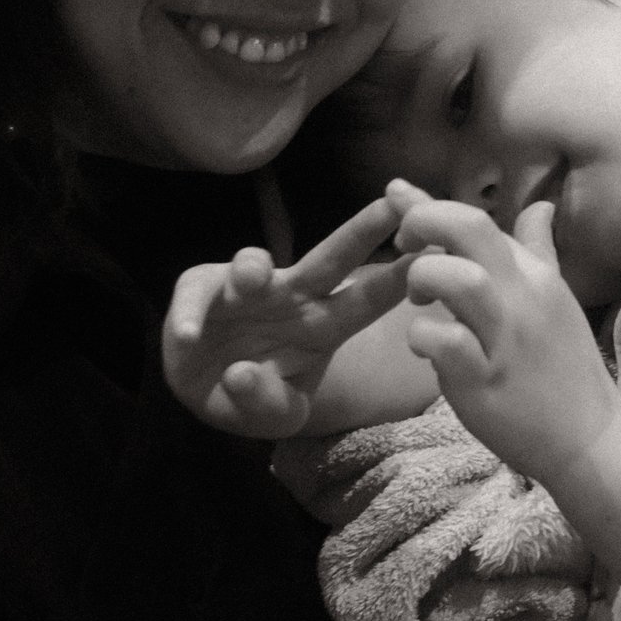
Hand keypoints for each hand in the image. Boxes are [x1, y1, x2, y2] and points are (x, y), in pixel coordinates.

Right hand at [163, 195, 412, 438]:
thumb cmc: (257, 394)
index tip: (433, 256)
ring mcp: (244, 292)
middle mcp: (291, 298)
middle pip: (329, 261)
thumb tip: (243, 375)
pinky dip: (188, 315)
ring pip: (252, 268)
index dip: (397, 281)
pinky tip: (188, 335)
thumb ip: (267, 402)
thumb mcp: (273, 415)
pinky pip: (193, 300)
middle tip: (394, 204)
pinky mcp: (199, 292)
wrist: (205, 386)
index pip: (367, 300)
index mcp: (323, 326)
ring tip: (251, 275)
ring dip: (253, 268)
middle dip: (362, 232)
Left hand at [388, 181, 620, 481]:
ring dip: (424, 278)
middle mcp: (522, 298)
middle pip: (470, 228)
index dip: (428, 203)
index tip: (395, 193)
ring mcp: (505, 339)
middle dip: (424, 221)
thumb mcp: (555, 299)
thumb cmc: (563, 367)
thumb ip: (538, 251)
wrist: (590, 437)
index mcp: (533, 275)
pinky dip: (424, 336)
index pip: (478, 220)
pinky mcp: (487, 381)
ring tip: (420, 301)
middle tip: (404, 246)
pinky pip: (448, 343)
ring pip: (461, 279)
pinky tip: (424, 345)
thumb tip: (539, 206)